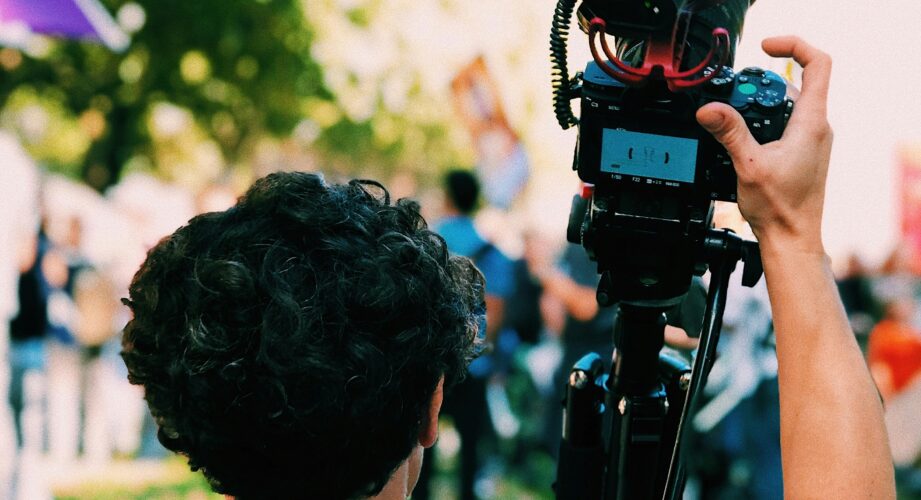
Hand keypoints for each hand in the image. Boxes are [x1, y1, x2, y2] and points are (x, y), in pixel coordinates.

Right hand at [697, 36, 832, 255]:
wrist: (791, 238)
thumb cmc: (780, 209)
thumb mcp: (748, 165)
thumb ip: (729, 132)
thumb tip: (708, 109)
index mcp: (811, 123)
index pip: (817, 64)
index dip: (792, 45)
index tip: (764, 47)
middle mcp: (817, 128)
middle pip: (795, 83)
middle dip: (763, 81)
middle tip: (735, 91)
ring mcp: (811, 140)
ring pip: (788, 104)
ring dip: (761, 103)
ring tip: (734, 115)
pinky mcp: (802, 152)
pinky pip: (785, 123)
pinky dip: (763, 120)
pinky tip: (742, 137)